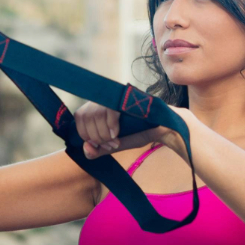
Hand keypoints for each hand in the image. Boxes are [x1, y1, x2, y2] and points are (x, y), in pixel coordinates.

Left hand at [74, 100, 192, 159]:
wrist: (164, 129)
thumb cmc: (141, 133)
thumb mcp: (116, 144)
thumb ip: (99, 149)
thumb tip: (86, 149)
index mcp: (100, 106)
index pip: (79, 117)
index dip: (86, 134)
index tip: (100, 145)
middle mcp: (106, 97)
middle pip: (85, 115)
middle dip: (95, 136)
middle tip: (110, 144)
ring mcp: (117, 94)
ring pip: (95, 113)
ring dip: (103, 133)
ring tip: (116, 141)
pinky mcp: (126, 96)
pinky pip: (108, 110)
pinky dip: (110, 126)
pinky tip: (117, 134)